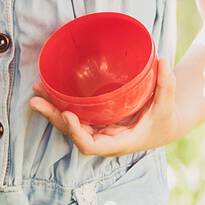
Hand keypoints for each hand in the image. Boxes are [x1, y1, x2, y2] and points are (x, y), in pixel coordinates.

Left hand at [29, 57, 182, 156]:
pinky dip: (61, 104)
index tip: (68, 115)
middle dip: (54, 118)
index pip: (91, 145)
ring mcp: (98, 130)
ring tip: (36, 91)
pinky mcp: (97, 121)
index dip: (76, 133)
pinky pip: (75, 115)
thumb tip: (162, 59)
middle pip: (73, 134)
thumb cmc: (166, 118)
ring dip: (52, 109)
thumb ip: (167, 84)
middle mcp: (104, 139)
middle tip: (36, 100)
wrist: (164, 126)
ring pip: (70, 124)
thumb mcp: (168, 104)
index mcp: (119, 142)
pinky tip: (49, 90)